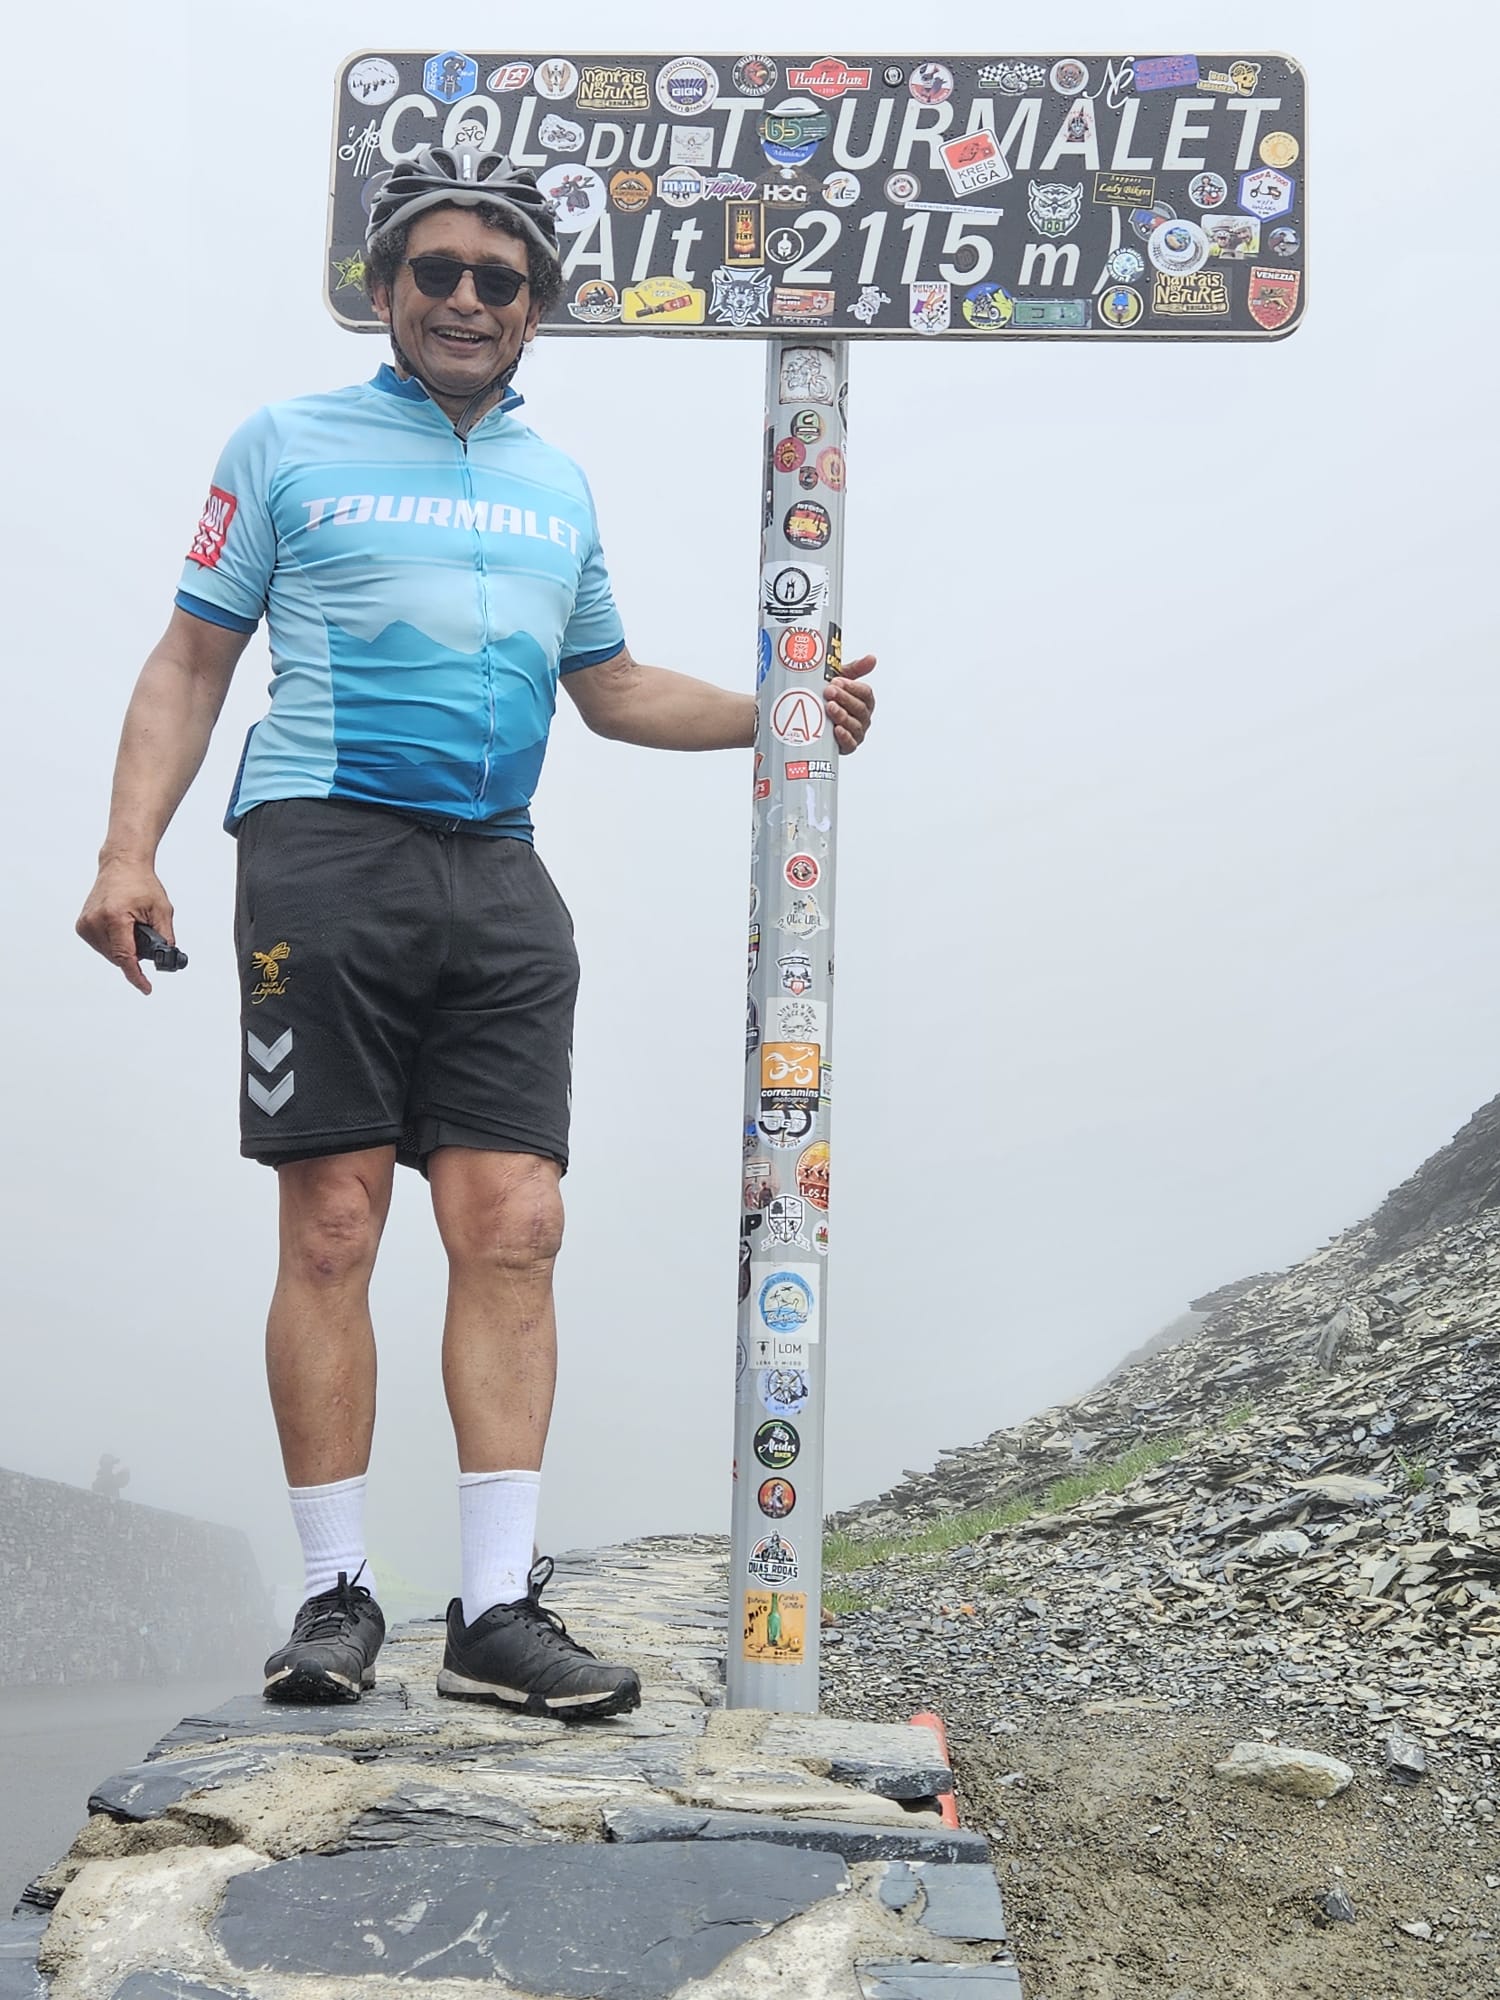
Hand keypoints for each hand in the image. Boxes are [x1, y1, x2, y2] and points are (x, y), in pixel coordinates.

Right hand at [76, 862, 175, 995]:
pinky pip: (101, 946)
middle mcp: (96, 921)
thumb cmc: (141, 883)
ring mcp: (86, 923)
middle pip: (118, 957)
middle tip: (146, 936)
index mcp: (115, 917)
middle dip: (135, 955)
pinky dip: (114, 943)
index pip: (125, 956)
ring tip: (132, 926)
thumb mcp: (162, 910)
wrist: (122, 865)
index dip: (136, 975)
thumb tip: (166, 958)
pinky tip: (121, 928)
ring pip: (109, 954)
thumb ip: (165, 937)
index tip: (146, 988)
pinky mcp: (82, 925)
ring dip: (123, 949)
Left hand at [827, 653, 875, 753]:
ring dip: (842, 715)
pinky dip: (844, 737)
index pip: (865, 693)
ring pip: (854, 725)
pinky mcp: (847, 746)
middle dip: (844, 698)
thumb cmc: (829, 698)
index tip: (837, 681)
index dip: (852, 687)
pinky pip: (850, 744)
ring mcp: (856, 732)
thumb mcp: (840, 681)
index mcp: (864, 701)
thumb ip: (856, 669)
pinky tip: (836, 729)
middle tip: (829, 691)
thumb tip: (872, 658)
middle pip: (860, 708)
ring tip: (830, 707)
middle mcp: (863, 717)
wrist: (811, 720)